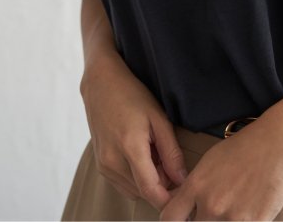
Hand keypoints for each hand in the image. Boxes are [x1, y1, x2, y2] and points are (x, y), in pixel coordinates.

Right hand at [80, 54, 188, 210]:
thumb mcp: (158, 118)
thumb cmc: (132, 95)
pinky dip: (135, 177)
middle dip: (161, 184)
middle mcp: (112, 161)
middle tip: (169, 160)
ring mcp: (103, 164)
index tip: (184, 192)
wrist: (101, 83)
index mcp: (129, 147)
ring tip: (154, 153)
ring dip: (148, 181)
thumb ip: (171, 151)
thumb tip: (182, 179)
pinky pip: (122, 183)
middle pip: (143, 192)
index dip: (170, 198)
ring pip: (133, 190)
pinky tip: (141, 155)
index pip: (151, 191)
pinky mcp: (99, 164)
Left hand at [159, 114, 282, 220]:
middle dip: (202, 220)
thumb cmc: (243, 148)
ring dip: (223, 221)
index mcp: (197, 186)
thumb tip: (184, 206)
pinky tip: (249, 210)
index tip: (181, 220)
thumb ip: (194, 186)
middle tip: (214, 210)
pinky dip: (244, 221)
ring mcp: (233, 217)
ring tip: (235, 204)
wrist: (275, 145)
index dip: (172, 221)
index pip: (169, 218)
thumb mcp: (210, 162)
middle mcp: (211, 205)